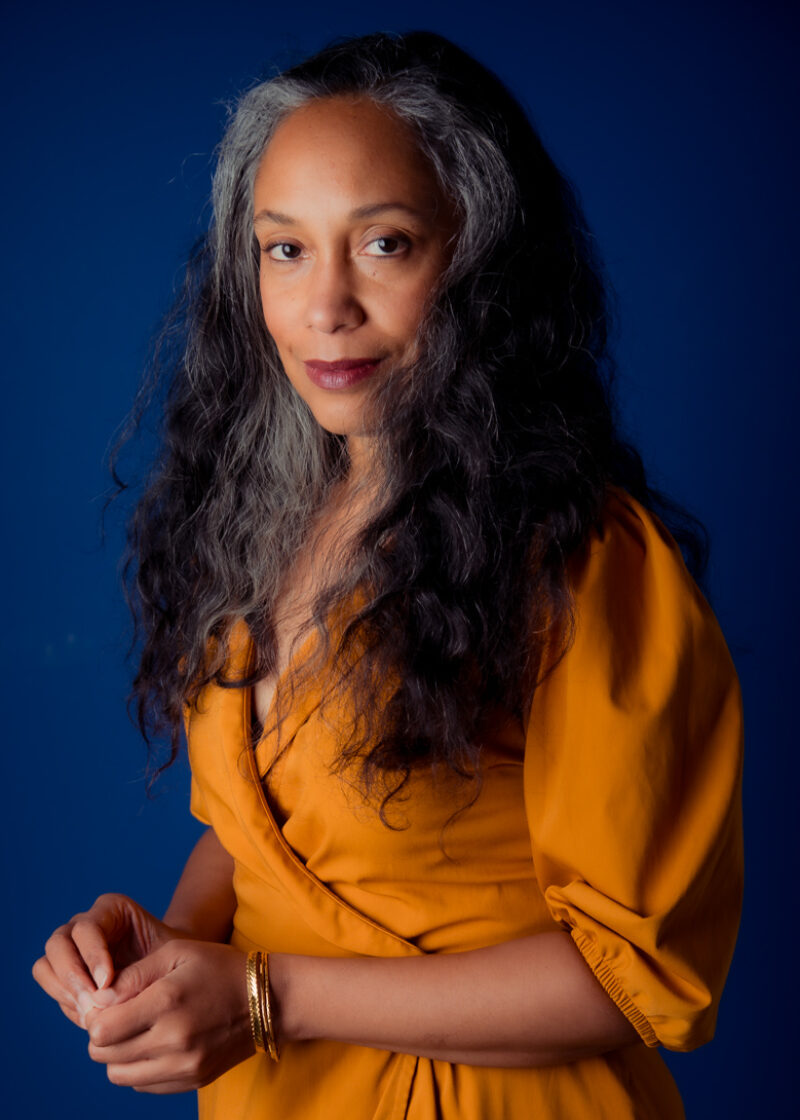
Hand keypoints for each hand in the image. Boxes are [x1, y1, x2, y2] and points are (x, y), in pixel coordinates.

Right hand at [32, 893, 176, 1027]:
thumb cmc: (174, 959)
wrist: (174, 969)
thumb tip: (106, 996)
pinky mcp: (67, 975)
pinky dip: (65, 1001)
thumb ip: (139, 970)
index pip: (86, 929)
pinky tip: (88, 1016)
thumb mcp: (167, 956)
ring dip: (64, 991)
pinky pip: (51, 986)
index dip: (92, 956)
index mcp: (110, 909)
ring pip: (46, 965)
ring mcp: (71, 949)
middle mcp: (84, 925)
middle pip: (58, 944)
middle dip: (72, 975)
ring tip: (90, 1012)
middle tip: (93, 1001)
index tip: (106, 982)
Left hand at [85, 940, 252, 1092]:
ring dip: (117, 1055)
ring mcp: (184, 1065)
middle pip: (104, 1055)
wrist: (269, 999)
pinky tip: (155, 1044)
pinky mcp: (192, 1081)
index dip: (95, 1016)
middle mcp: (174, 1039)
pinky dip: (139, 1067)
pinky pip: (143, 1085)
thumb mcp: (176, 951)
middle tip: (118, 1016)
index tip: (107, 1003)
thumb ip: (133, 974)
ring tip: (135, 1031)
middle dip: (103, 1035)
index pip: (101, 1030)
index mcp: (167, 1001)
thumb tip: (97, 1000)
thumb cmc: (218, 967)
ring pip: (119, 1075)